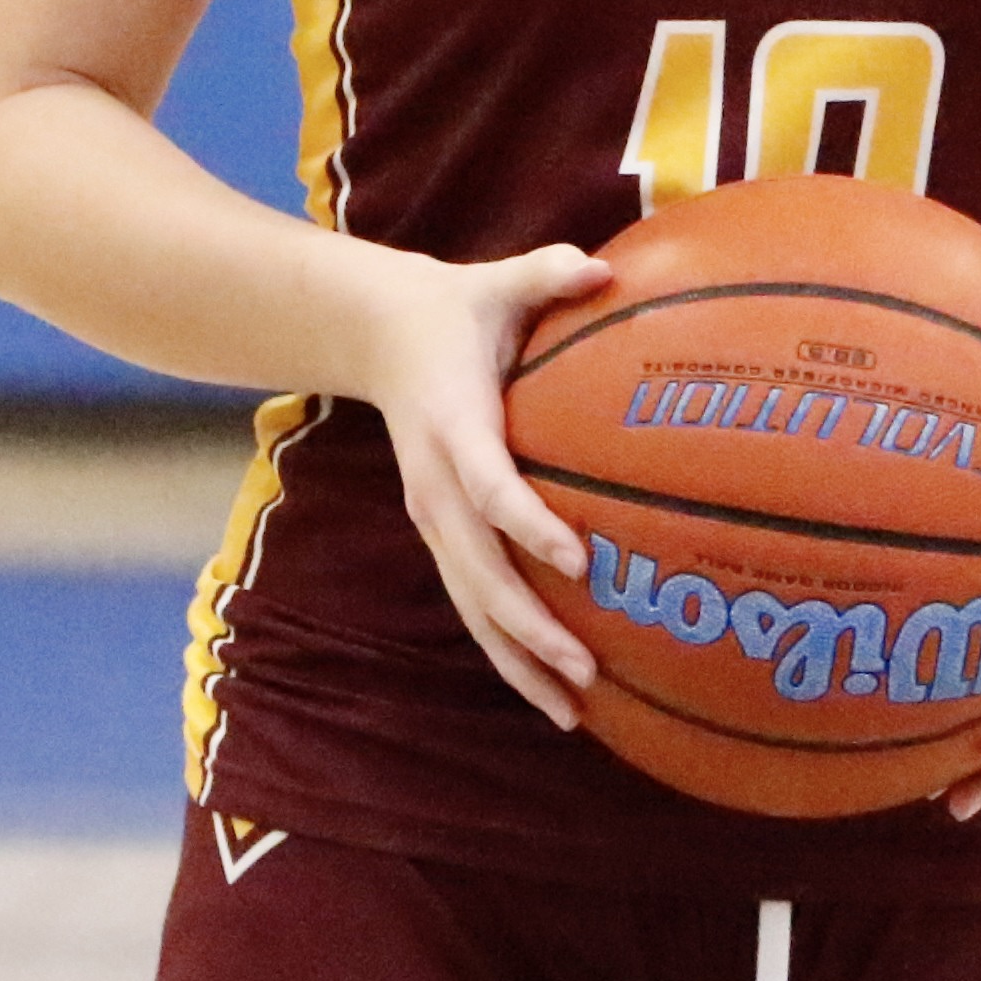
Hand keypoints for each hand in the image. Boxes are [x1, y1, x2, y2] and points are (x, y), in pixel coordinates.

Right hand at [357, 241, 616, 731]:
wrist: (377, 334)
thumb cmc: (459, 308)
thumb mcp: (500, 280)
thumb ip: (550, 272)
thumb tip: (604, 268)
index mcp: (455, 428)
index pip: (491, 487)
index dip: (529, 526)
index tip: (578, 560)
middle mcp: (438, 488)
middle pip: (479, 575)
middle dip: (530, 629)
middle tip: (587, 673)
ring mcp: (435, 519)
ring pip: (473, 606)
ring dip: (519, 662)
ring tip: (572, 712)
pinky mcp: (442, 536)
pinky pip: (475, 603)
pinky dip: (509, 651)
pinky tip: (554, 693)